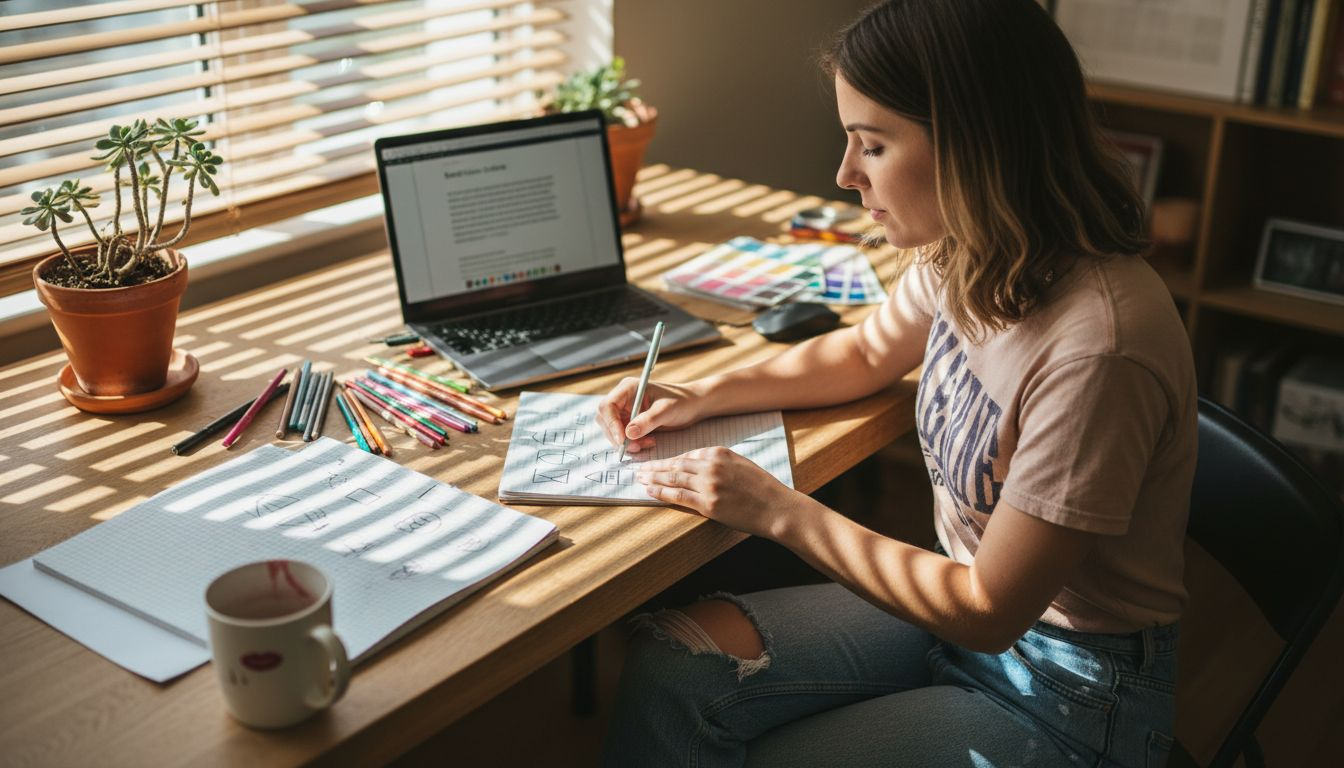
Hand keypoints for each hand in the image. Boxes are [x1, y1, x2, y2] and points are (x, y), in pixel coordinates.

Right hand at [596, 378, 708, 452]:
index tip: (623, 440)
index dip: (611, 424)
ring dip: (626, 442)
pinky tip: (649, 442)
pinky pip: (623, 436)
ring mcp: (626, 410)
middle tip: (636, 447)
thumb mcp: (665, 411)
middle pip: (606, 420)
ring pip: (613, 430)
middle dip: (618, 436)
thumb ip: (647, 421)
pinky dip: (633, 443)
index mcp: (628, 388)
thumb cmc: (681, 402)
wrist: (693, 406)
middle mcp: (623, 398)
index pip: (608, 406)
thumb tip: (628, 434)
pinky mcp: (631, 422)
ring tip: (646, 444)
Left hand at [635, 447, 806, 538]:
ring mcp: (709, 485)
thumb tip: (697, 465)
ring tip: (640, 478)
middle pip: (676, 464)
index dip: (669, 460)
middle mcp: (711, 466)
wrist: (777, 508)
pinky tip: (650, 490)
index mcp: (719, 453)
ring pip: (673, 478)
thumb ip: (719, 462)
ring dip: (653, 478)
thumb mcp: (741, 464)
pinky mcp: (709, 504)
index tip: (658, 463)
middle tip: (639, 468)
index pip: (687, 454)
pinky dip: (661, 492)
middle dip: (655, 466)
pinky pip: (678, 496)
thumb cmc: (763, 489)